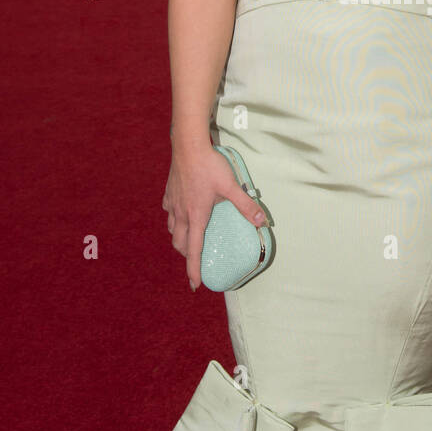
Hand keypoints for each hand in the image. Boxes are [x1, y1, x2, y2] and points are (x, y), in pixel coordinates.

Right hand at [163, 143, 268, 291]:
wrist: (187, 146)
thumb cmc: (209, 166)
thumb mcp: (231, 186)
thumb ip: (246, 205)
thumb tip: (262, 222)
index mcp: (196, 217)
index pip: (194, 251)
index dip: (194, 270)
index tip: (195, 284)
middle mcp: (181, 214)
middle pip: (180, 243)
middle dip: (187, 255)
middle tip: (196, 259)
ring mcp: (172, 203)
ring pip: (172, 229)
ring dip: (180, 238)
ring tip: (189, 239)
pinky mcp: (169, 192)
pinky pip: (169, 212)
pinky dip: (174, 218)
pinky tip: (181, 213)